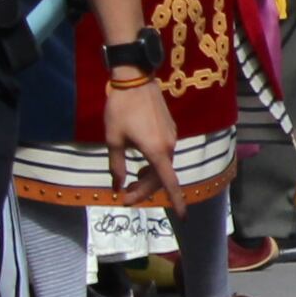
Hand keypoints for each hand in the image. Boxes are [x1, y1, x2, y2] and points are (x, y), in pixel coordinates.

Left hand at [97, 77, 184, 200]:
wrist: (135, 81)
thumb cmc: (121, 110)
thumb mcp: (113, 140)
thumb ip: (116, 165)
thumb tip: (117, 186)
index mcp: (156, 151)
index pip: (168, 182)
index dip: (176, 200)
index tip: (182, 215)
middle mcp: (169, 147)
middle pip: (162, 177)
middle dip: (144, 190)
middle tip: (125, 197)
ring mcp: (171, 137)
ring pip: (163, 166)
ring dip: (148, 177)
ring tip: (131, 181)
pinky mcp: (170, 129)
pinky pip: (164, 154)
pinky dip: (153, 164)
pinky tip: (140, 163)